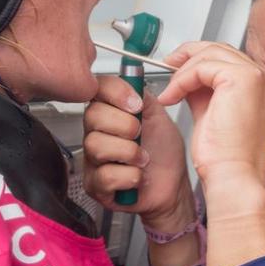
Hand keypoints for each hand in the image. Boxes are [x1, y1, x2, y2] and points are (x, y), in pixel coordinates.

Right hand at [83, 75, 193, 231]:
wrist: (172, 186)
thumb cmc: (164, 154)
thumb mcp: (159, 118)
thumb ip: (144, 97)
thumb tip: (133, 80)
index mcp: (110, 112)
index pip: (97, 89)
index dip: (115, 92)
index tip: (136, 104)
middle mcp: (97, 132)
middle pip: (92, 115)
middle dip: (124, 124)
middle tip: (140, 134)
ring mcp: (93, 159)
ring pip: (96, 145)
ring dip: (129, 152)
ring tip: (143, 158)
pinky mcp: (95, 185)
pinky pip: (105, 175)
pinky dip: (129, 176)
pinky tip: (137, 176)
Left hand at [158, 42, 264, 265]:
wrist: (234, 178)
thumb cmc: (227, 159)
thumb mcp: (212, 114)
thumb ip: (204, 91)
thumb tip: (186, 75)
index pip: (229, 59)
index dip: (199, 60)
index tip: (176, 69)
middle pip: (220, 49)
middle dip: (188, 57)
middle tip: (167, 67)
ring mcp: (258, 77)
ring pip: (210, 54)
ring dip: (182, 71)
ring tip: (169, 93)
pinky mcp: (242, 79)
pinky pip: (202, 66)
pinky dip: (181, 79)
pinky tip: (172, 97)